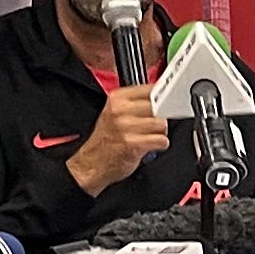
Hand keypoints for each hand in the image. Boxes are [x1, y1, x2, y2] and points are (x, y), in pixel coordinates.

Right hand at [64, 82, 169, 198]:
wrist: (91, 164)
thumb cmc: (106, 140)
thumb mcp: (116, 113)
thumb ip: (136, 102)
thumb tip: (162, 96)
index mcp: (117, 98)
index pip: (151, 89)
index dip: (161, 98)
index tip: (163, 103)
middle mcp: (120, 110)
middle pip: (159, 106)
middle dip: (160, 117)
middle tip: (151, 126)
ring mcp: (126, 127)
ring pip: (162, 124)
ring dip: (159, 133)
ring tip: (148, 137)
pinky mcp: (133, 144)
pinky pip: (162, 140)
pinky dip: (160, 145)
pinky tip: (148, 146)